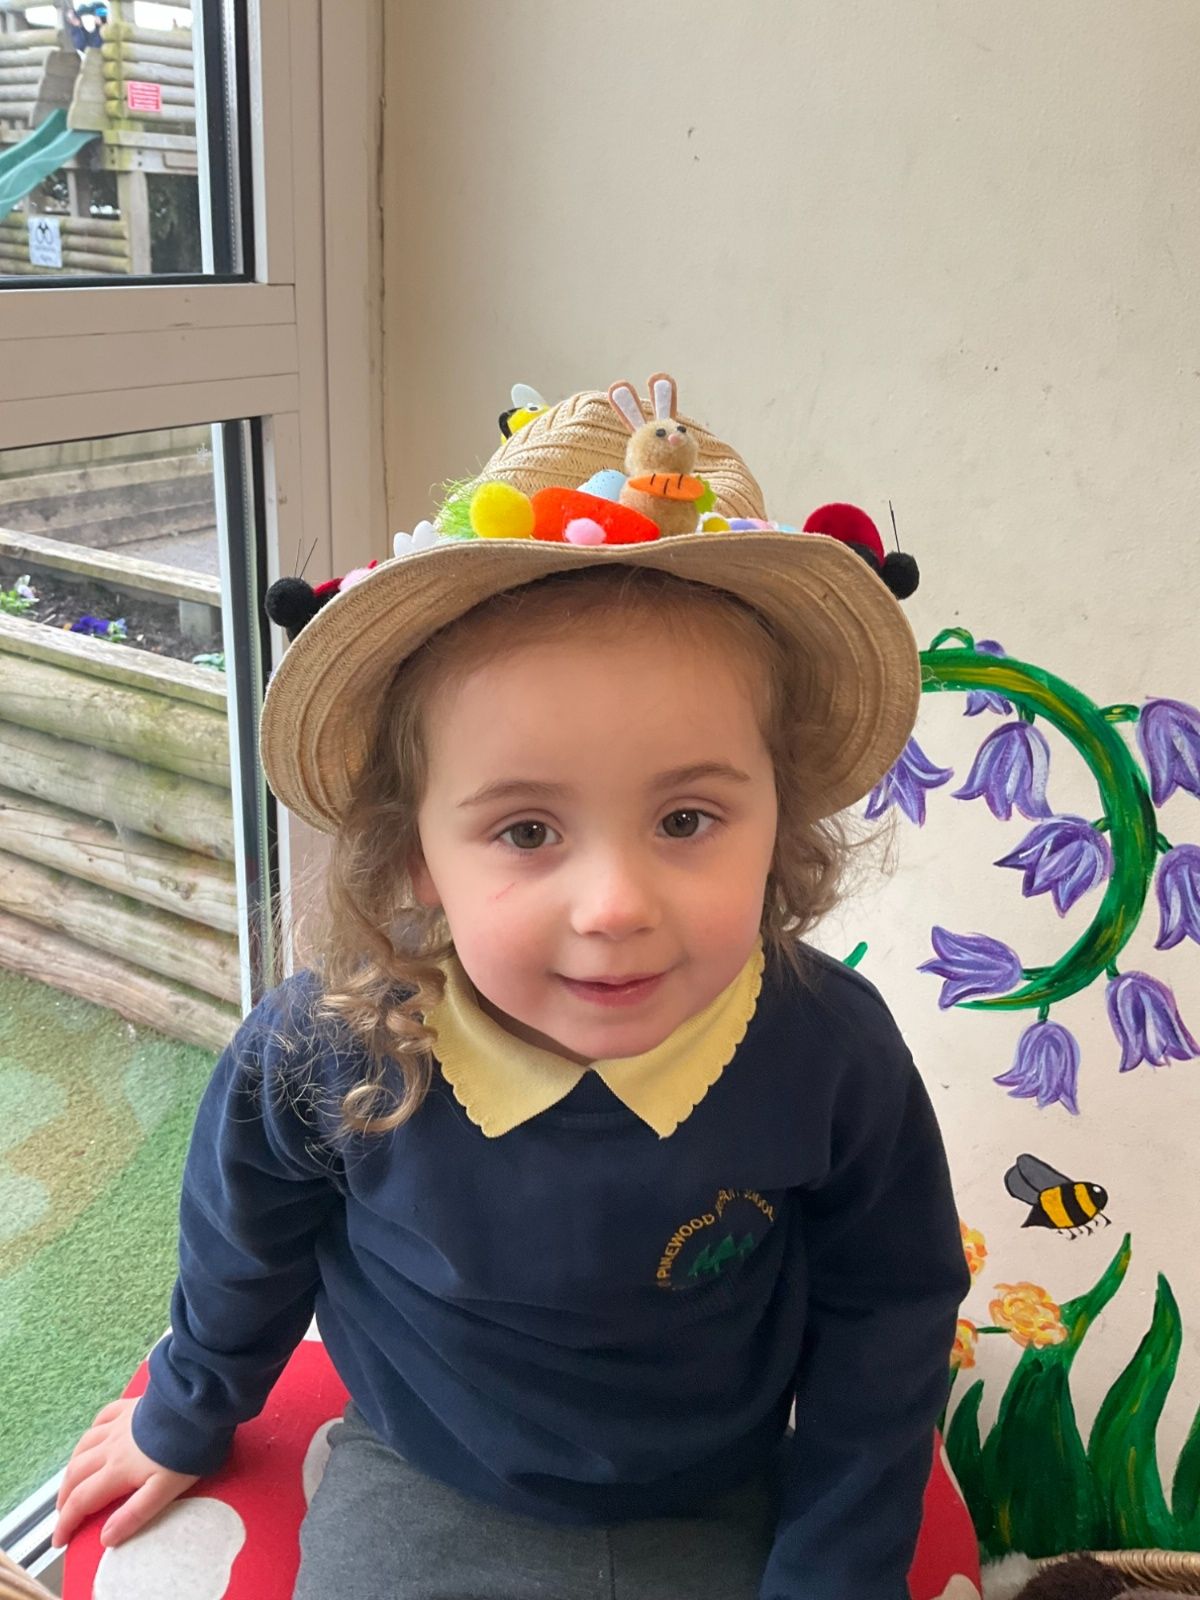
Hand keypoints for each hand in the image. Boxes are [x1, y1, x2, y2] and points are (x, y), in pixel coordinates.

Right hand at [52, 1399, 200, 1548]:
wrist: (197, 1406)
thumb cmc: (186, 1450)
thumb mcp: (164, 1490)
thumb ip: (134, 1514)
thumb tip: (106, 1538)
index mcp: (117, 1470)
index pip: (82, 1501)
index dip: (66, 1523)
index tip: (59, 1541)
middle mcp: (110, 1447)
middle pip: (76, 1474)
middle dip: (65, 1498)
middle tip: (63, 1515)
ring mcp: (119, 1424)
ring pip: (83, 1447)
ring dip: (72, 1467)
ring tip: (71, 1481)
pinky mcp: (130, 1407)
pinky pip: (101, 1418)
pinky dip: (91, 1433)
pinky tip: (93, 1435)